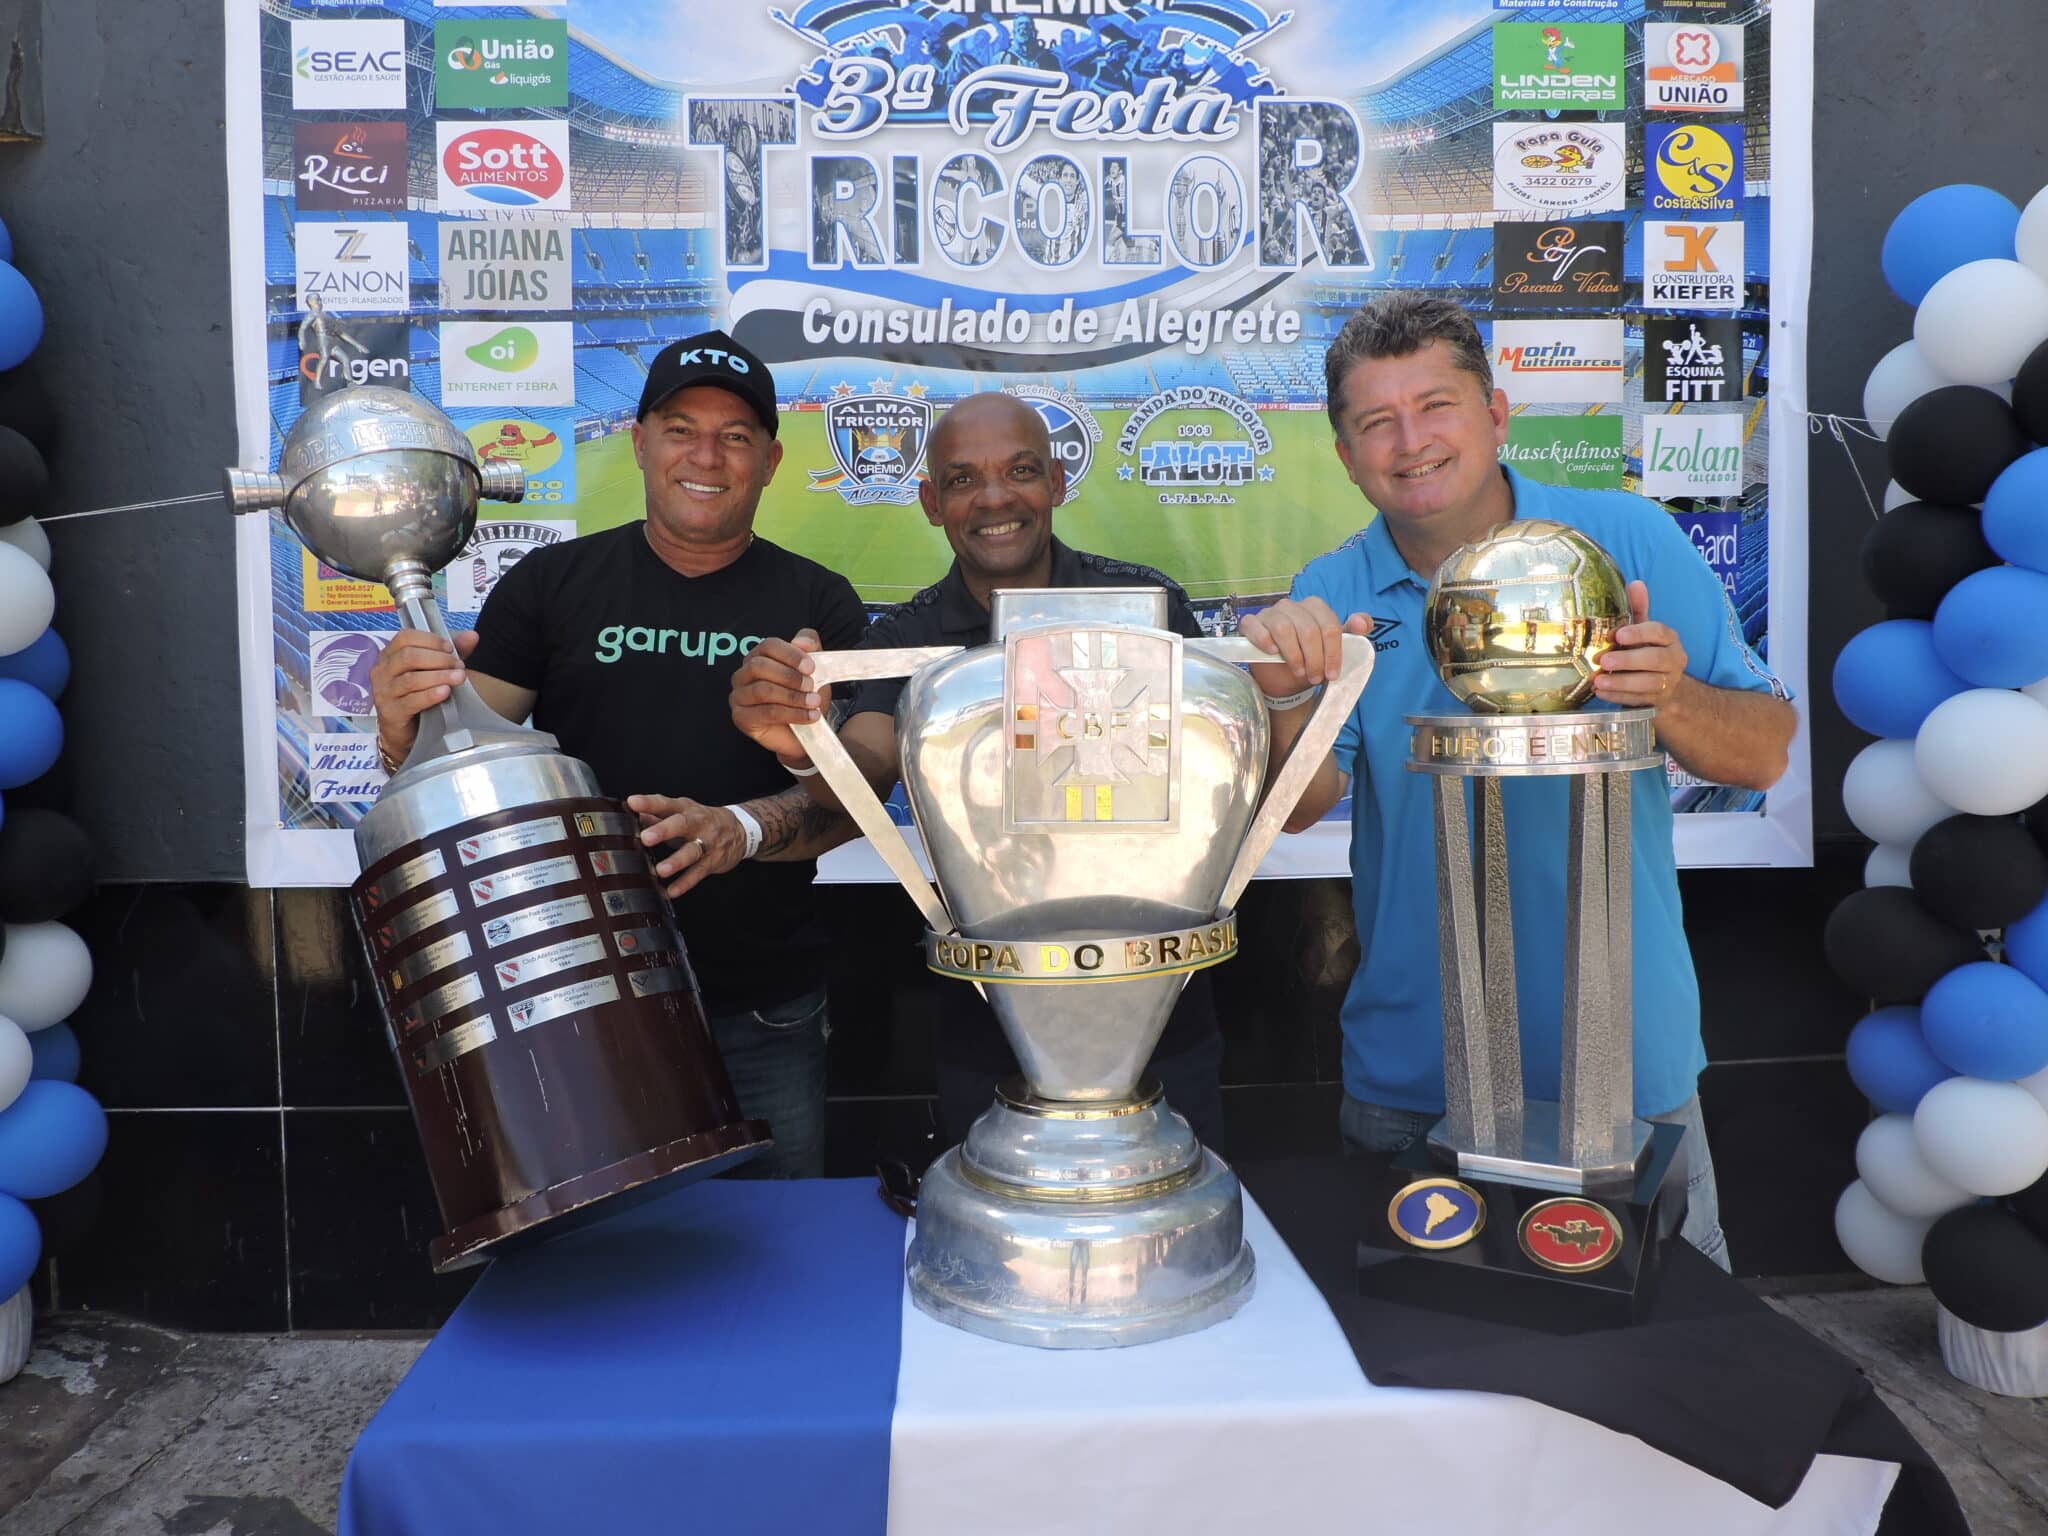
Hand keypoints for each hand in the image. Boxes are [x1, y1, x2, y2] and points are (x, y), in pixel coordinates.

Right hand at [370, 629, 478, 758]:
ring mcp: (384, 692)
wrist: (406, 731)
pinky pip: (411, 701)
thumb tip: (472, 636)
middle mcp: (383, 671)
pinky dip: (430, 695)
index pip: (405, 637)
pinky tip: (445, 692)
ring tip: (458, 678)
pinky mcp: (391, 712)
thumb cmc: (418, 694)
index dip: (430, 640)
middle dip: (438, 659)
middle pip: (408, 656)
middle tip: (458, 666)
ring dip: (439, 676)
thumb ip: (450, 652)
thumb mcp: (433, 670)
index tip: (450, 648)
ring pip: (411, 679)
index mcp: (390, 655)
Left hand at [626, 794, 745, 898]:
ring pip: (692, 851)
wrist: (740, 830)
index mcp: (684, 809)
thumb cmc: (702, 821)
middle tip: (646, 837)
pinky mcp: (713, 860)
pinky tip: (672, 891)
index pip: (665, 803)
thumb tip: (628, 815)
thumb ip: (655, 814)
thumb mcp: (680, 812)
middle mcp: (697, 823)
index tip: (633, 802)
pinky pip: (699, 872)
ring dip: (676, 861)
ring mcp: (707, 842)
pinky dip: (685, 883)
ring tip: (661, 870)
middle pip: (682, 824)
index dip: (649, 803)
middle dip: (664, 830)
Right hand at [730, 629, 830, 763]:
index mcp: (758, 657)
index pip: (768, 646)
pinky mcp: (741, 718)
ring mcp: (738, 696)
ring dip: (793, 696)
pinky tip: (809, 716)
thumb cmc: (804, 696)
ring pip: (763, 690)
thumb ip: (811, 647)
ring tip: (813, 702)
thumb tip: (802, 642)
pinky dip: (792, 714)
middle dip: (790, 676)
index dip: (790, 654)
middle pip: (760, 666)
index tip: (810, 667)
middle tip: (811, 686)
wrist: (804, 732)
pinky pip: (766, 713)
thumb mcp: (814, 669)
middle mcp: (743, 674)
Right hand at [1237, 597, 1370, 696]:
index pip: (1329, 626)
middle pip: (1308, 629)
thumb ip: (1352, 634)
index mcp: (1314, 607)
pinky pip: (1255, 626)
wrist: (1284, 679)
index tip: (1332, 674)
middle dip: (1314, 659)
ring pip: (1283, 628)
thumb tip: (1362, 623)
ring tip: (1298, 671)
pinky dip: (1264, 640)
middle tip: (1314, 677)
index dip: (1333, 653)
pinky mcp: (1251, 624)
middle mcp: (1291, 606)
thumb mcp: (1334, 649)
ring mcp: (1269, 613)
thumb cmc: (1310, 660)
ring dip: (1293, 655)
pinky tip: (1272, 652)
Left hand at [1594, 581, 1687, 710]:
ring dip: (1621, 682)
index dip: (1639, 633)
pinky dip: (1619, 696)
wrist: (1664, 686)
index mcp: (1670, 639)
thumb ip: (1638, 610)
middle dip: (1628, 660)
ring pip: (1648, 683)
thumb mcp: (1643, 630)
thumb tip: (1635, 583)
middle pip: (1654, 660)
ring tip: (1597, 680)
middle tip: (1602, 660)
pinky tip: (1601, 692)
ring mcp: (1668, 683)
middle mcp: (1674, 660)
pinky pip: (1639, 700)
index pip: (1659, 632)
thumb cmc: (1647, 651)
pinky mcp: (1657, 701)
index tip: (1618, 635)